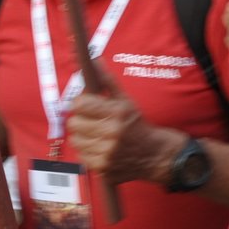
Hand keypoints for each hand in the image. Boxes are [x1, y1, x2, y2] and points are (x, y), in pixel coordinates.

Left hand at [64, 70, 173, 186]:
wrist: (155, 154)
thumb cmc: (138, 124)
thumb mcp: (126, 101)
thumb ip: (108, 81)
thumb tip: (95, 60)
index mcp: (116, 113)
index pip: (79, 104)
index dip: (80, 104)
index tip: (86, 106)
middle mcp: (111, 133)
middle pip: (73, 123)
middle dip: (81, 121)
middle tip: (92, 121)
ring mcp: (106, 153)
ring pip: (75, 140)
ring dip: (83, 137)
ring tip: (96, 135)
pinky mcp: (103, 168)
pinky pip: (81, 156)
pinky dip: (87, 151)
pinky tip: (99, 148)